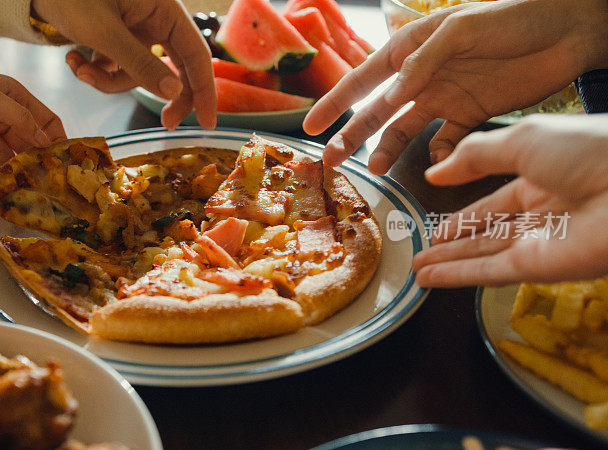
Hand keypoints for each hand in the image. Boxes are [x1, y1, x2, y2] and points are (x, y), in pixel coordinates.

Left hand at [0, 48, 66, 176]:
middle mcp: (1, 115)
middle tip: (29, 177)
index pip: (44, 121)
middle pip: (26, 144)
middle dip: (28, 160)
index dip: (55, 140)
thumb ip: (16, 116)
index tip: (62, 161)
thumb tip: (45, 139)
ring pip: (4, 157)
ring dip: (1, 166)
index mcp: (12, 96)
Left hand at [32, 0, 216, 129]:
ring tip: (79, 69)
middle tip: (165, 124)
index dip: (205, 90)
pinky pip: (116, 68)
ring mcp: (135, 30)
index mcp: (164, 9)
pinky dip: (95, 72)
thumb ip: (139, 63)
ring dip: (107, 81)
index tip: (207, 122)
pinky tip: (73, 60)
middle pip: (174, 68)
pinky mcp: (115, 38)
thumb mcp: (103, 32)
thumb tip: (173, 93)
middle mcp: (154, 19)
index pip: (196, 55)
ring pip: (137, 74)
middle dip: (157, 93)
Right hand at [303, 0, 607, 172]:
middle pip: (377, 112)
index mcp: (411, 50)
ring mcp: (445, 98)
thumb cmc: (513, 16)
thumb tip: (391, 95)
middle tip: (332, 159)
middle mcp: (422, 77)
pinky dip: (439, 156)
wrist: (569, 29)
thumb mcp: (461, 31)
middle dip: (352, 135)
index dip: (335, 104)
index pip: (363, 79)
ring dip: (388, 149)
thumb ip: (423, 62)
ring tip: (374, 169)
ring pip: (405, 131)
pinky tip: (436, 164)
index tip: (311, 127)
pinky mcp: (472, 115)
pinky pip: (446, 142)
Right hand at [411, 114, 607, 286]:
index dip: (464, 211)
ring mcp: (539, 242)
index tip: (437, 219)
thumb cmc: (588, 151)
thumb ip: (475, 155)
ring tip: (416, 268)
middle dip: (453, 242)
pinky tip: (430, 279)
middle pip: (486, 232)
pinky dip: (458, 276)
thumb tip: (435, 172)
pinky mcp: (538, 268)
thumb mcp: (524, 139)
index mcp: (542, 177)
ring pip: (483, 254)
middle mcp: (541, 213)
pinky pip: (490, 271)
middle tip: (420, 250)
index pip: (495, 201)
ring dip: (449, 263)